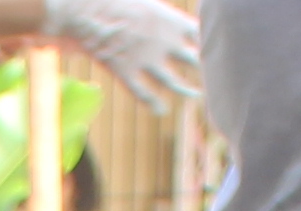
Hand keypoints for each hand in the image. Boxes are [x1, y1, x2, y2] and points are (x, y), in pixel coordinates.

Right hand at [39, 0, 201, 117]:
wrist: (85, 9)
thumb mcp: (147, 0)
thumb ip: (163, 12)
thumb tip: (169, 16)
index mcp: (171, 19)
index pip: (202, 33)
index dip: (211, 40)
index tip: (216, 44)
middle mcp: (164, 42)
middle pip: (196, 60)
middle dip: (207, 67)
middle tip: (215, 73)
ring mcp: (146, 60)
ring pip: (175, 83)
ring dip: (188, 91)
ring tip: (197, 95)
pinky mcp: (126, 73)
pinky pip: (144, 94)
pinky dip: (154, 104)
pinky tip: (161, 110)